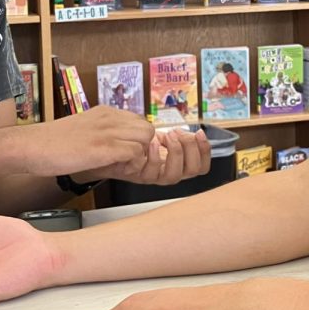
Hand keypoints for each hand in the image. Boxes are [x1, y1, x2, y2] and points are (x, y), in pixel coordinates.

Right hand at [23, 106, 155, 177]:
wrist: (31, 146)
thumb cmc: (51, 144)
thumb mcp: (83, 130)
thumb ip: (101, 133)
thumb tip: (116, 146)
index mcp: (105, 112)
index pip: (138, 121)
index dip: (135, 140)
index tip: (124, 153)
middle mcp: (110, 117)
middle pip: (147, 128)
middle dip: (142, 147)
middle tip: (126, 161)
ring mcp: (108, 131)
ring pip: (145, 139)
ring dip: (137, 156)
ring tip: (119, 166)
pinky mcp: (104, 147)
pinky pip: (135, 153)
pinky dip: (130, 165)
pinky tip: (113, 170)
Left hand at [89, 127, 211, 186]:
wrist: (104, 148)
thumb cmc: (130, 141)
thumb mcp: (154, 136)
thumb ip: (172, 136)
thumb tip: (187, 132)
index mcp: (175, 163)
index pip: (201, 166)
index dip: (205, 151)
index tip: (200, 133)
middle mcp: (167, 173)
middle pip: (192, 171)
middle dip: (190, 150)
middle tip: (178, 134)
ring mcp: (153, 177)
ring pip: (175, 175)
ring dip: (175, 153)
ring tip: (167, 137)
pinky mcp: (139, 177)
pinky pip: (153, 173)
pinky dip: (155, 157)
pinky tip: (151, 143)